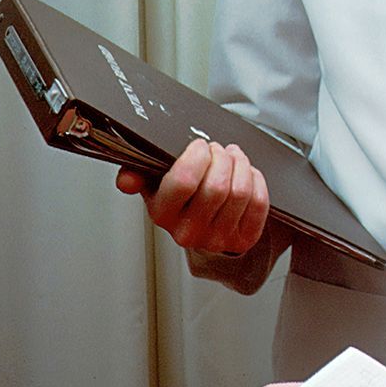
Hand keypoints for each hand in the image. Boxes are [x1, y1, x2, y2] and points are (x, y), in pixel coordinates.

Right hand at [117, 137, 269, 254]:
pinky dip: (257, 181)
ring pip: (241, 192)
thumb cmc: (179, 201)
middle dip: (222, 158)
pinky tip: (247, 174)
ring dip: (241, 165)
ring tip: (233, 157)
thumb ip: (137, 175)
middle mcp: (189, 231)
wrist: (200, 230)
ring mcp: (217, 238)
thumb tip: (127, 180)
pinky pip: (258, 204)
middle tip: (218, 150)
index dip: (197, 156)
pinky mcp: (242, 240)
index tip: (200, 146)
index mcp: (163, 214)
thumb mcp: (153, 185)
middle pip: (217, 187)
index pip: (183, 182)